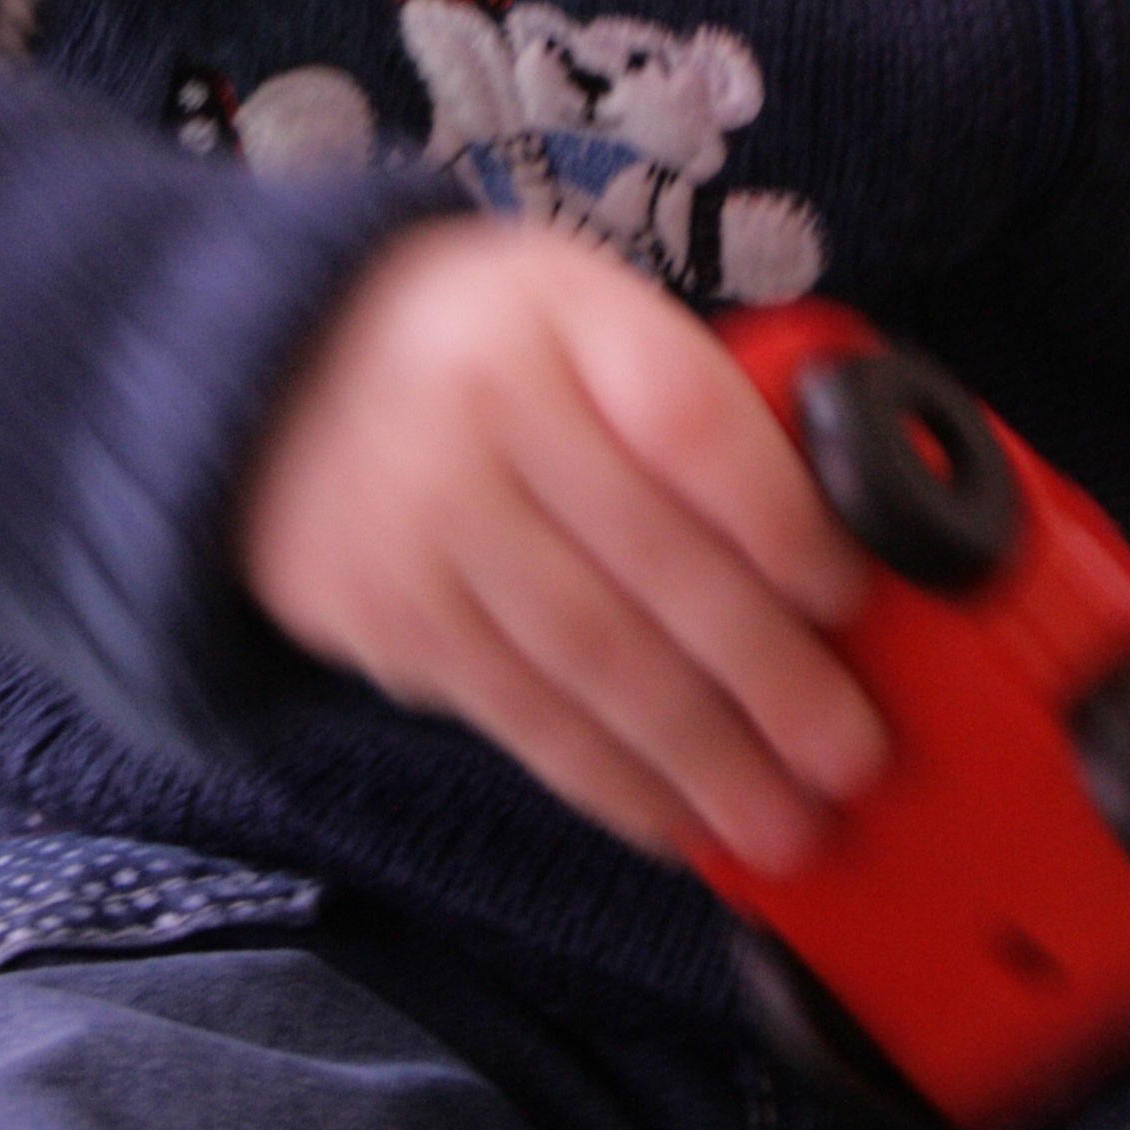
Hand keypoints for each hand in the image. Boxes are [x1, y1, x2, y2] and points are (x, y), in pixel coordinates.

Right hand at [237, 219, 888, 867]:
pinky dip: (610, 782)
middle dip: (767, 676)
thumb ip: (690, 387)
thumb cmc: (484, 340)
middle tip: (855, 756)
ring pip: (591, 662)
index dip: (779, 519)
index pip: (686, 424)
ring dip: (703, 758)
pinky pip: (521, 717)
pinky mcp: (393, 623)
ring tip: (791, 826)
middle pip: (650, 564)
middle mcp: (485, 421)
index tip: (849, 596)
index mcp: (556, 320)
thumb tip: (837, 520)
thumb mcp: (581, 303)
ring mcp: (428, 529)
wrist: (274, 372)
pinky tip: (683, 824)